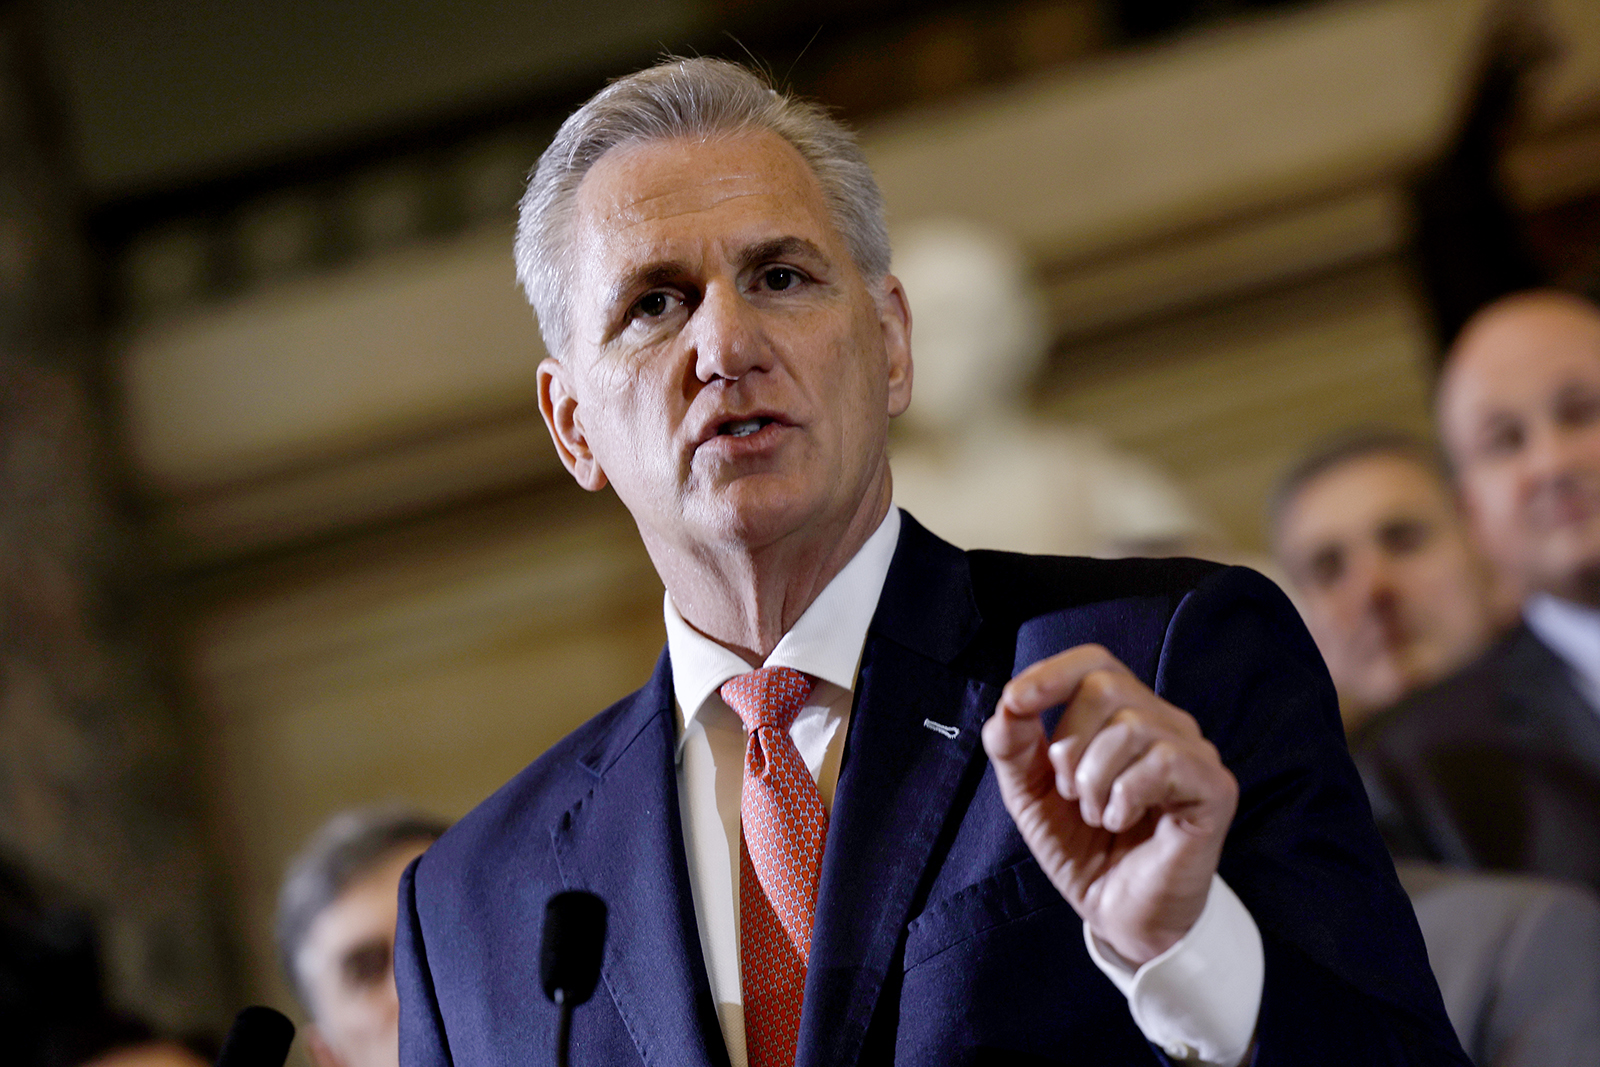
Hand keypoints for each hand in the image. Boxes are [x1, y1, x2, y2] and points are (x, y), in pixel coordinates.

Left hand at [981, 644, 1237, 965]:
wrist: (1120, 915)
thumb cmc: (1084, 848)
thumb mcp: (1031, 794)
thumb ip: (1012, 746)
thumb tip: (1008, 704)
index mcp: (1122, 715)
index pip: (1093, 662)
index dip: (1051, 672)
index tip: (1015, 701)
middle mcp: (1163, 723)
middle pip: (1106, 686)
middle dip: (1069, 742)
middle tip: (1071, 792)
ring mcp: (1193, 752)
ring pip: (1132, 726)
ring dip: (1094, 779)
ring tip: (1097, 814)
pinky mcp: (1214, 787)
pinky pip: (1164, 762)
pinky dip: (1125, 796)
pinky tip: (1122, 821)